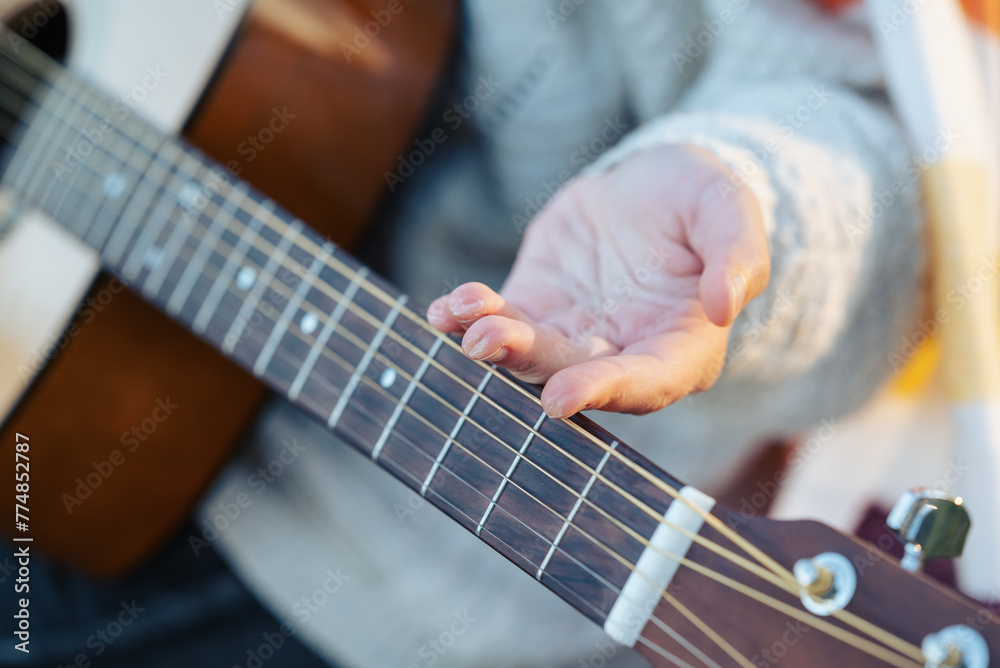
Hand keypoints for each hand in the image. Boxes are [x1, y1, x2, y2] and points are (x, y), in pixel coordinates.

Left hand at [427, 145, 769, 417]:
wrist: (650, 183)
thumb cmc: (701, 201)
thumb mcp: (729, 210)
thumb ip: (738, 255)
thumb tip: (724, 305)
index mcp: (681, 346)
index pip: (647, 381)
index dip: (605, 392)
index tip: (559, 398)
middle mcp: (623, 354)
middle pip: (574, 374)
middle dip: (530, 364)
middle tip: (487, 343)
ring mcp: (574, 334)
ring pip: (529, 353)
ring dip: (492, 341)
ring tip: (461, 314)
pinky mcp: (536, 308)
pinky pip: (500, 321)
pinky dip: (469, 320)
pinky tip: (444, 309)